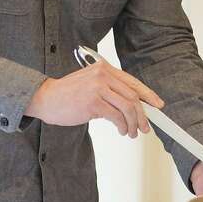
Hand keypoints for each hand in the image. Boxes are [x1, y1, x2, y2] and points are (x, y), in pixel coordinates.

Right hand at [24, 62, 163, 137]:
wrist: (45, 98)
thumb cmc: (67, 94)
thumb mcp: (90, 85)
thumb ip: (109, 90)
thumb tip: (132, 106)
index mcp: (104, 68)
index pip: (132, 82)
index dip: (148, 95)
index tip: (157, 105)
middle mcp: (103, 75)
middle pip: (133, 96)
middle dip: (142, 115)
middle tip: (145, 127)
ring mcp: (98, 88)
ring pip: (127, 107)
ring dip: (133, 123)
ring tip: (131, 132)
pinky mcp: (93, 102)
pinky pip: (116, 117)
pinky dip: (122, 126)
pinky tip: (121, 130)